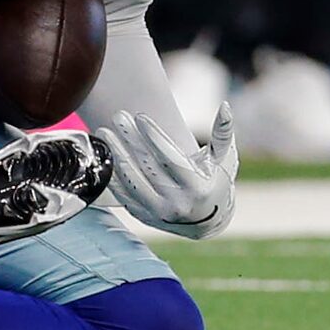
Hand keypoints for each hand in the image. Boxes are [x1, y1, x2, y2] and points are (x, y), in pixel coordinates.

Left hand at [100, 103, 238, 238]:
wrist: (209, 222)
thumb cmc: (217, 182)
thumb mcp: (225, 160)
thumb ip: (224, 133)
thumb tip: (225, 106)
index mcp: (198, 189)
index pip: (171, 159)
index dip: (154, 137)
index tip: (140, 117)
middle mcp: (178, 204)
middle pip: (148, 167)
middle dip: (130, 139)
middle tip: (117, 116)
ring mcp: (160, 214)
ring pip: (132, 181)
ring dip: (117, 154)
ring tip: (104, 132)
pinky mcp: (145, 218)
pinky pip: (124, 196)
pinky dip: (112, 175)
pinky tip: (104, 156)